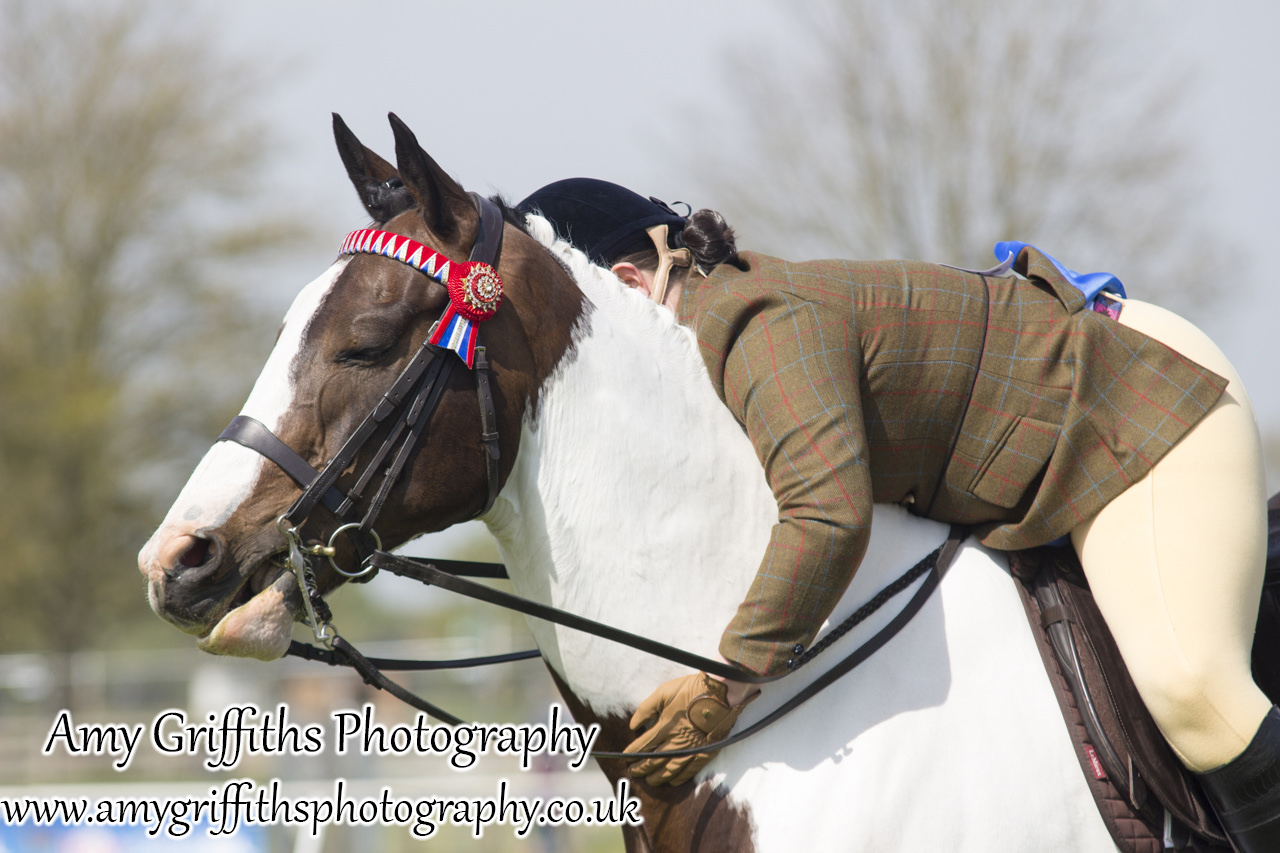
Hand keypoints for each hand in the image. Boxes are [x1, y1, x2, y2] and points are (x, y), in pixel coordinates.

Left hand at [623, 672, 755, 785]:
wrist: (722, 694)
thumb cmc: (691, 690)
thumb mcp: (664, 692)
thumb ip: (646, 709)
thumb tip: (633, 725)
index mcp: (665, 727)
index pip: (644, 746)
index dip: (633, 753)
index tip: (626, 757)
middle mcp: (676, 742)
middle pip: (654, 761)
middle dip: (642, 768)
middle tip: (633, 772)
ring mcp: (691, 750)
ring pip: (670, 770)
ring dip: (658, 777)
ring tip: (650, 781)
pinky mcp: (705, 753)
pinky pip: (690, 771)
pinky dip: (679, 778)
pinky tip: (672, 781)